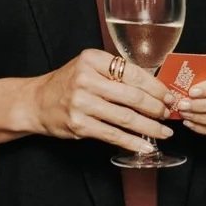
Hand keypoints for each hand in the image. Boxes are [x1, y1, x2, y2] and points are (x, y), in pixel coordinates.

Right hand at [28, 49, 175, 158]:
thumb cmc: (68, 83)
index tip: (168, 96)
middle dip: (156, 107)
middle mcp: (86, 79)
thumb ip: (116, 72)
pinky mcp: (79, 125)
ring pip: (126, 118)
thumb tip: (154, 87)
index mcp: (92, 59)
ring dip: (150, 127)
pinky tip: (145, 146)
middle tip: (168, 114)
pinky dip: (132, 142)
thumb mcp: (89, 67)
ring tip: (164, 132)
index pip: (133, 73)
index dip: (155, 87)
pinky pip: (113, 135)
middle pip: (132, 96)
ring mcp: (82, 103)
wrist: (36, 102)